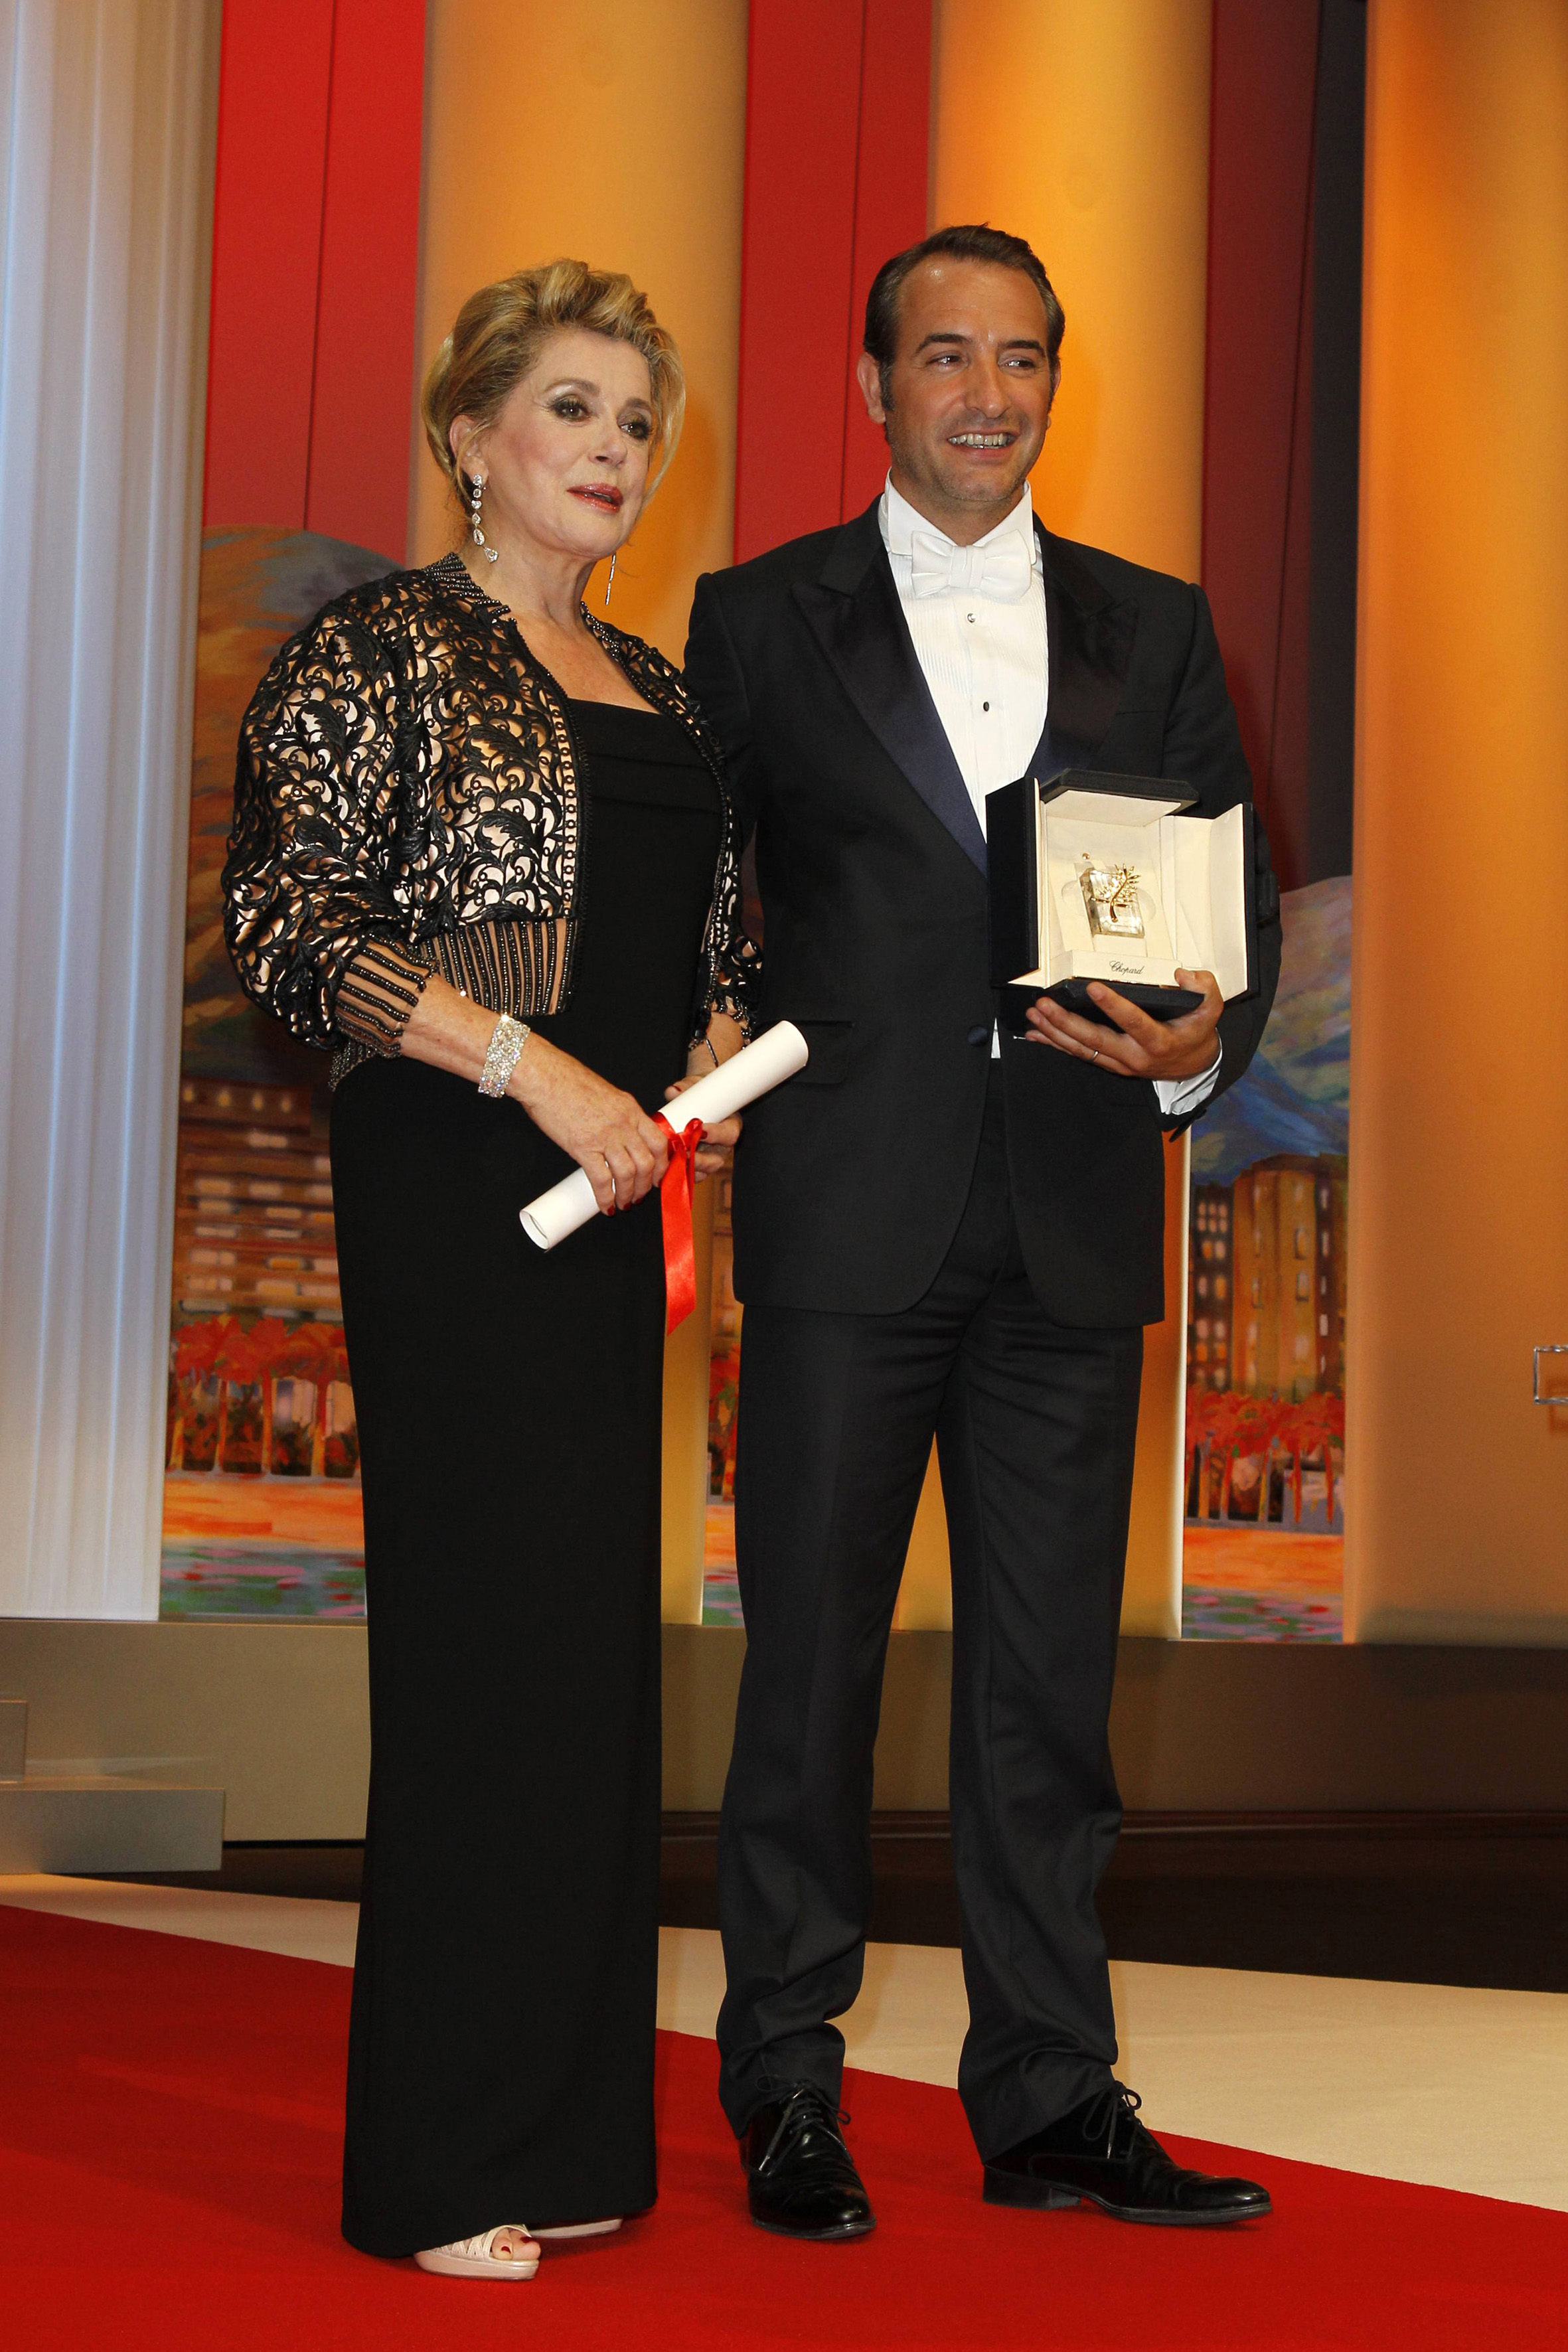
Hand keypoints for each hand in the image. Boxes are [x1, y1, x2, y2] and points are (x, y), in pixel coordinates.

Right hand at [509, 1034, 669, 1213]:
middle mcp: (623, 1123)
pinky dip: (605, 1197)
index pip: (659, 1141)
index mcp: (630, 1108)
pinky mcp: (583, 1147)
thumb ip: (617, 1114)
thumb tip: (619, 1134)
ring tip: (623, 1204)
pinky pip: (601, 1179)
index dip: (662, 1164)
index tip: (658, 1177)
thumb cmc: (567, 1080)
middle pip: (648, 1162)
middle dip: (646, 1185)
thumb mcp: (605, 1094)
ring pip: (629, 1174)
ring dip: (628, 1194)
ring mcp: (605, 1136)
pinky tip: (605, 1205)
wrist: (543, 1076)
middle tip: (640, 1195)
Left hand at [664, 1073, 740, 1178]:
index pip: (730, 1134)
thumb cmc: (700, 1090)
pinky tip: (665, 1171)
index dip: (717, 1134)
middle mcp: (722, 1145)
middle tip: (682, 1152)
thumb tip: (673, 1091)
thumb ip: (685, 1087)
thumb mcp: (696, 1084)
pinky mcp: (695, 1165)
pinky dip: (678, 1175)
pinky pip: (690, 1176)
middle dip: (699, 1159)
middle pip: (717, 1160)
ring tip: (671, 1163)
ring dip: (686, 1170)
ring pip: (703, 1172)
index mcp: (730, 1124)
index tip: (701, 1130)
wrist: (696, 1097)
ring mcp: (709, 1157)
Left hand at [1024, 967, 1222, 1081]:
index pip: (1134, 1022)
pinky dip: (1056, 1044)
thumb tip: (1182, 975)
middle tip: (1046, 1004)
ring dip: (1055, 1033)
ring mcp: (1119, 1063)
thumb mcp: (1211, 1008)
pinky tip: (1037, 1034)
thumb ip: (1204, 987)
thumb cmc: (1196, 1032)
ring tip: (1035, 1015)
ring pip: (1082, 1050)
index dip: (1113, 1006)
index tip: (1093, 987)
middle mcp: (1135, 1056)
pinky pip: (1079, 1054)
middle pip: (1095, 1040)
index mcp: (1159, 1041)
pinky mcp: (1109, 1063)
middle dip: (1066, 1022)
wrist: (1193, 1063)